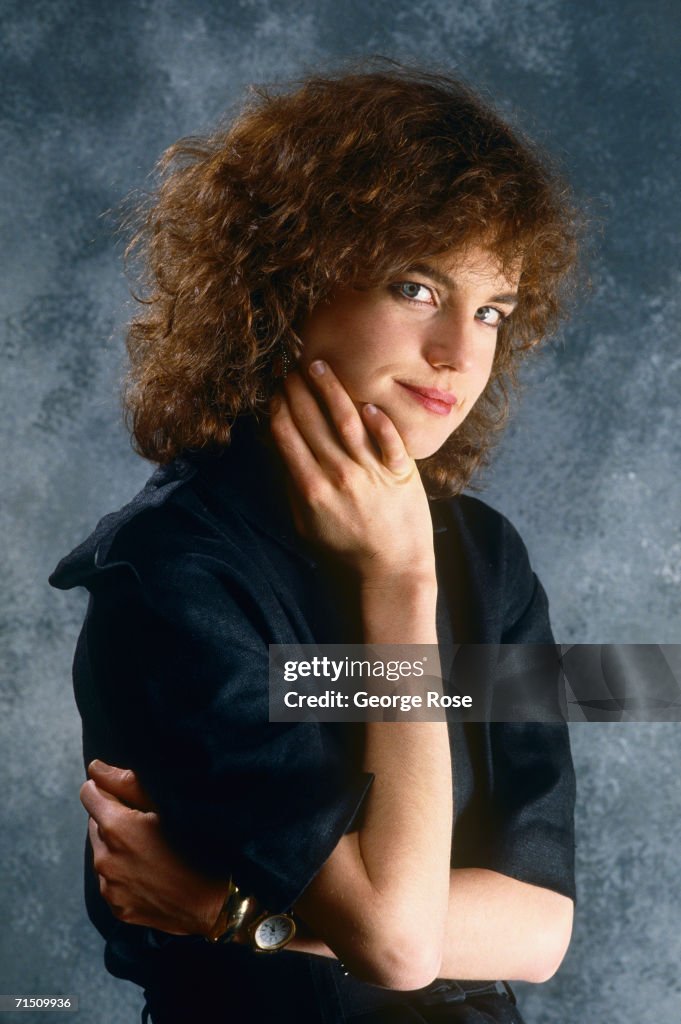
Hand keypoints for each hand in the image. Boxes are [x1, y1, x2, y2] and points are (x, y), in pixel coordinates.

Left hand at [80, 761, 225, 934]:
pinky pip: (111, 880)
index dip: (107, 789)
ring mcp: (109, 887)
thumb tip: (95, 768)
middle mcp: (104, 858)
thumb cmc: (199, 846)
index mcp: (115, 828)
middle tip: (148, 824)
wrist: (216, 902)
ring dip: (118, 846)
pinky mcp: (117, 907)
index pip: (89, 794)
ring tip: (152, 850)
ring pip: (103, 852)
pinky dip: (123, 872)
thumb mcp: (168, 806)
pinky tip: (151, 872)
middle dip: (114, 819)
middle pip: (96, 824)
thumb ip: (126, 783)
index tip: (127, 795)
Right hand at [270, 360, 435, 585]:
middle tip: (289, 365)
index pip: (285, 433)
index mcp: (309, 488)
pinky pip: (388, 439)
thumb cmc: (345, 549)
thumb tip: (278, 448)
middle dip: (296, 388)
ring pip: (346, 420)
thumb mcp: (306, 523)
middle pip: (311, 419)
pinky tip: (366, 403)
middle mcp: (338, 475)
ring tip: (317, 365)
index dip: (276, 405)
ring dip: (329, 388)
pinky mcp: (401, 472)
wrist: (391, 570)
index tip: (272, 386)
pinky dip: (378, 421)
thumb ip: (292, 485)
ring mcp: (371, 472)